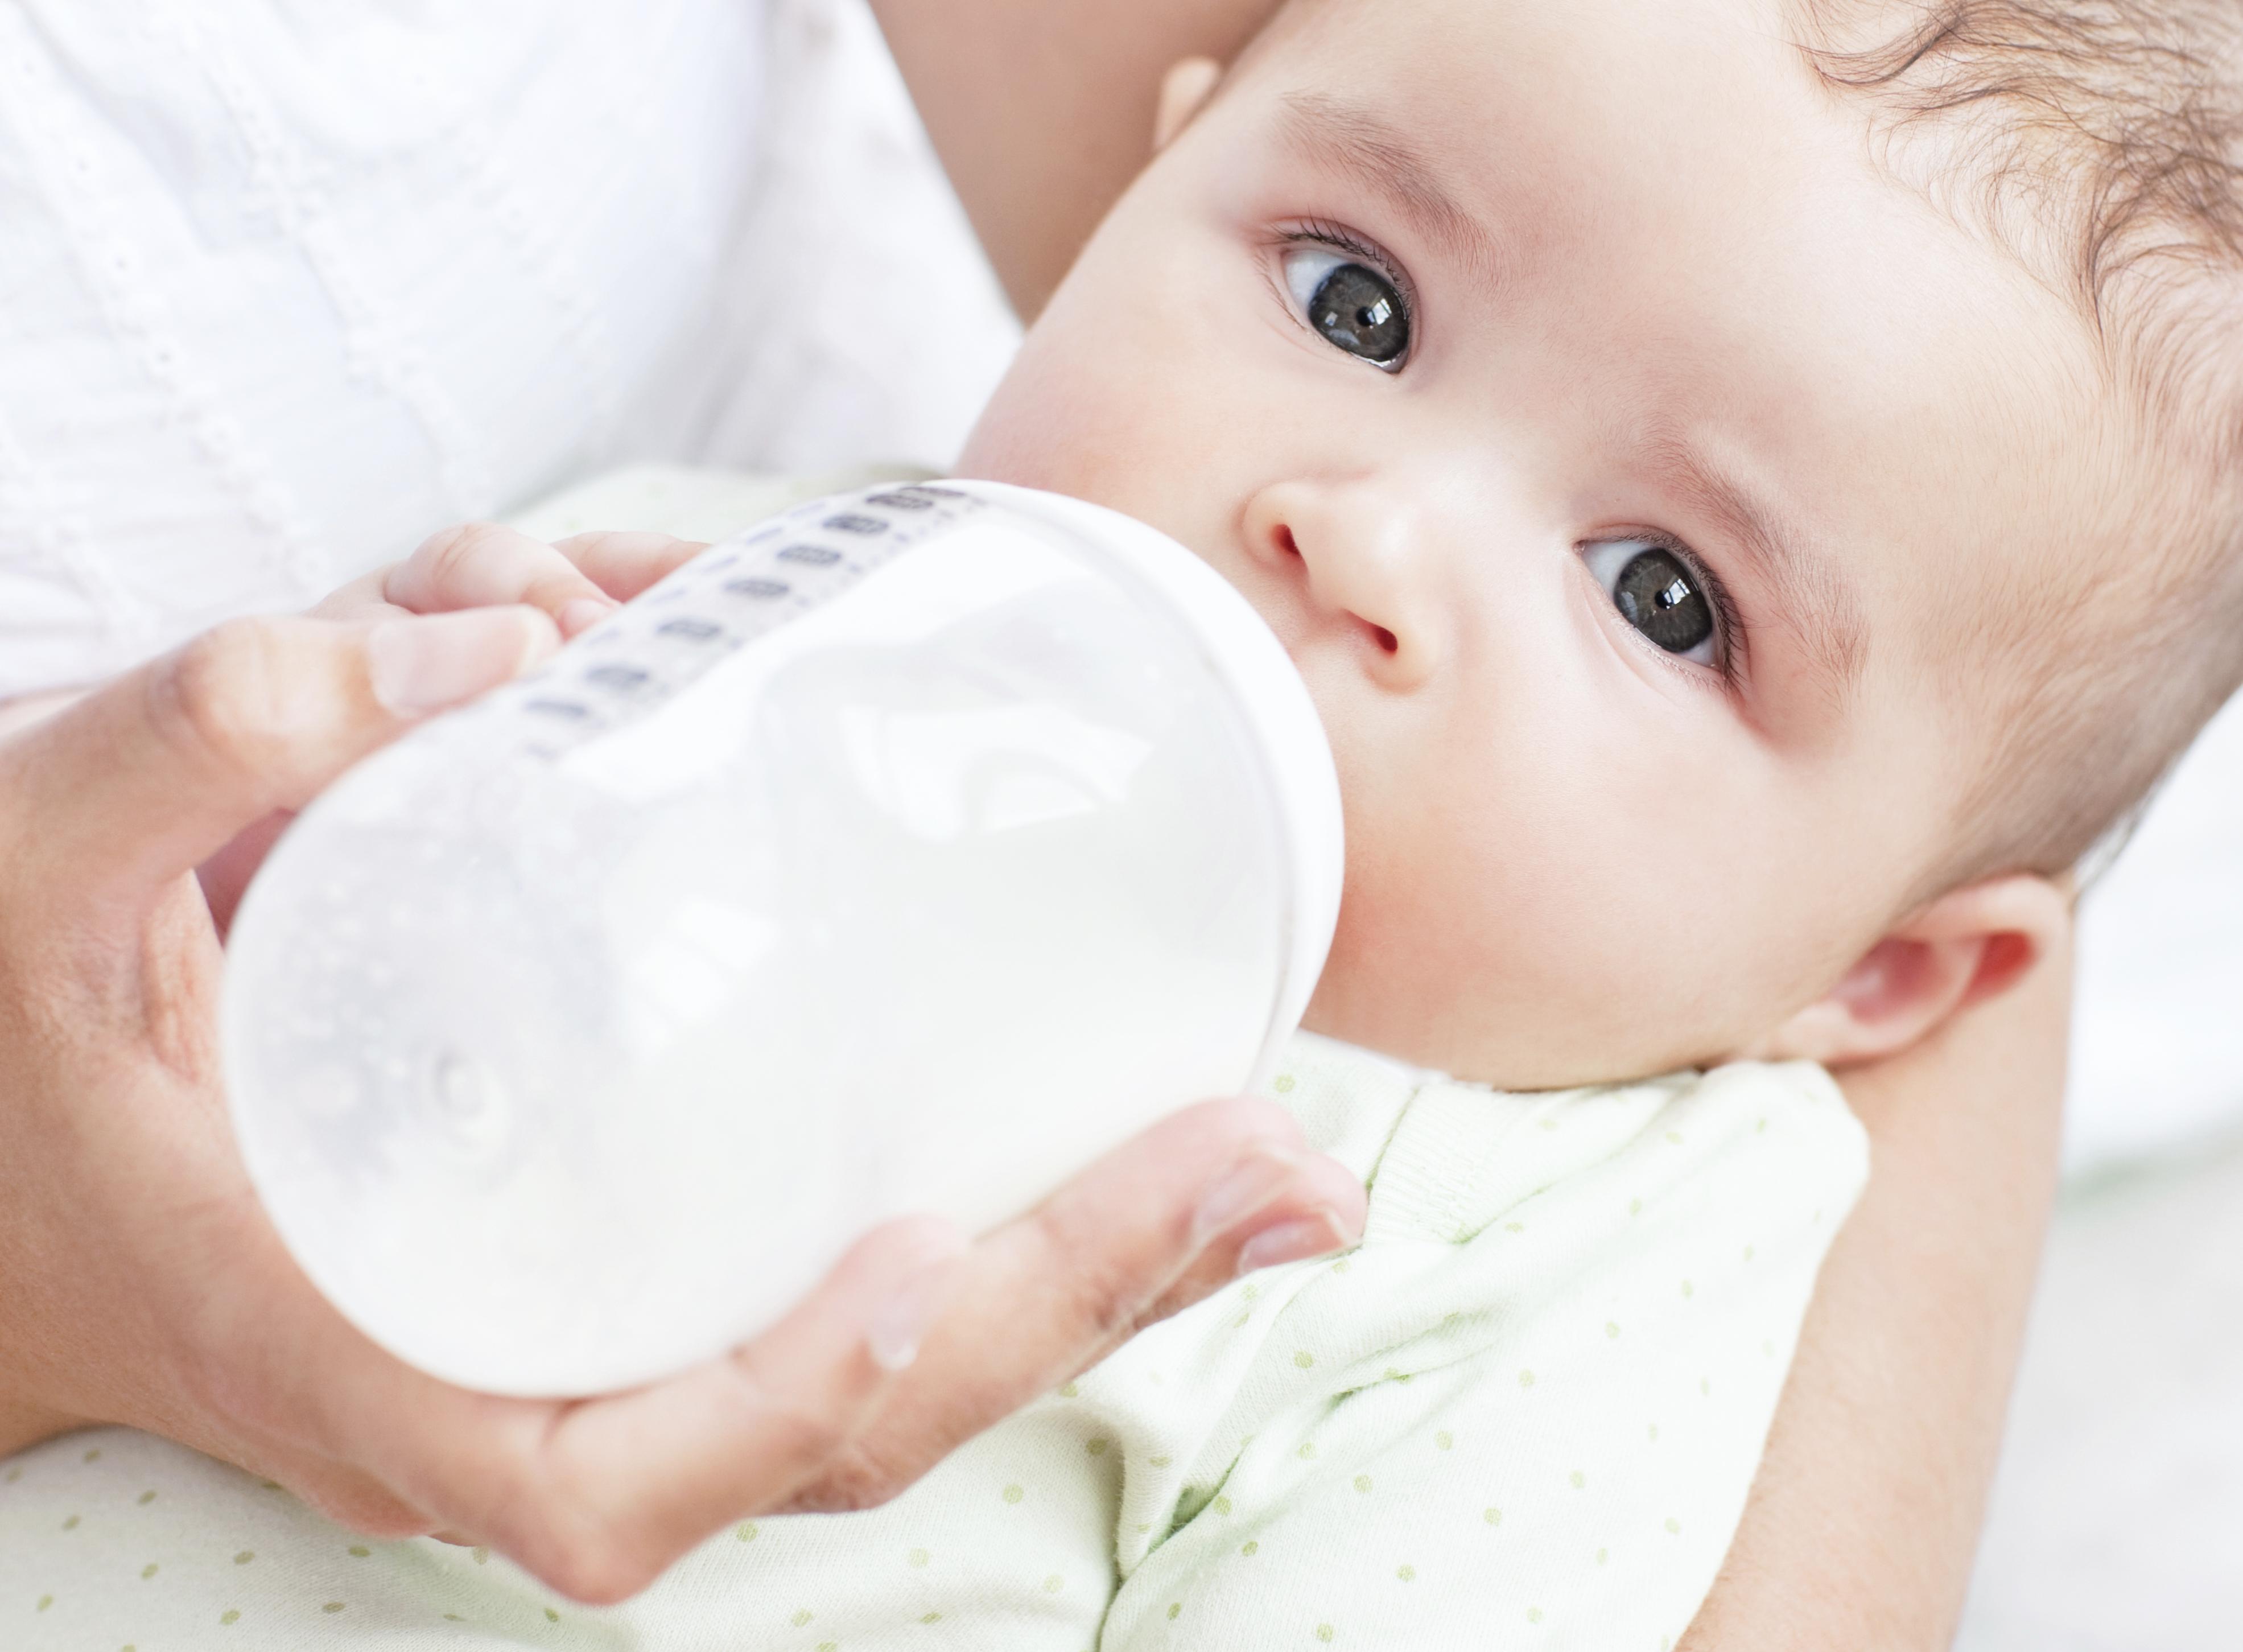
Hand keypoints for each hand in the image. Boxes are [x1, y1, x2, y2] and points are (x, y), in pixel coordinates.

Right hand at [0, 570, 1366, 1603]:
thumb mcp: (44, 859)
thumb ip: (229, 728)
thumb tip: (527, 627)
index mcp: (376, 1367)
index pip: (611, 1481)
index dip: (788, 1399)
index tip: (928, 1267)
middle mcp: (518, 1388)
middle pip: (831, 1423)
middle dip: (1065, 1308)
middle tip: (1273, 1165)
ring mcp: (597, 1341)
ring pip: (881, 1375)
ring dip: (1096, 1284)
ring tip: (1280, 1172)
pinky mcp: (635, 1263)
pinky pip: (851, 1294)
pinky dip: (1015, 1241)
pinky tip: (1144, 1143)